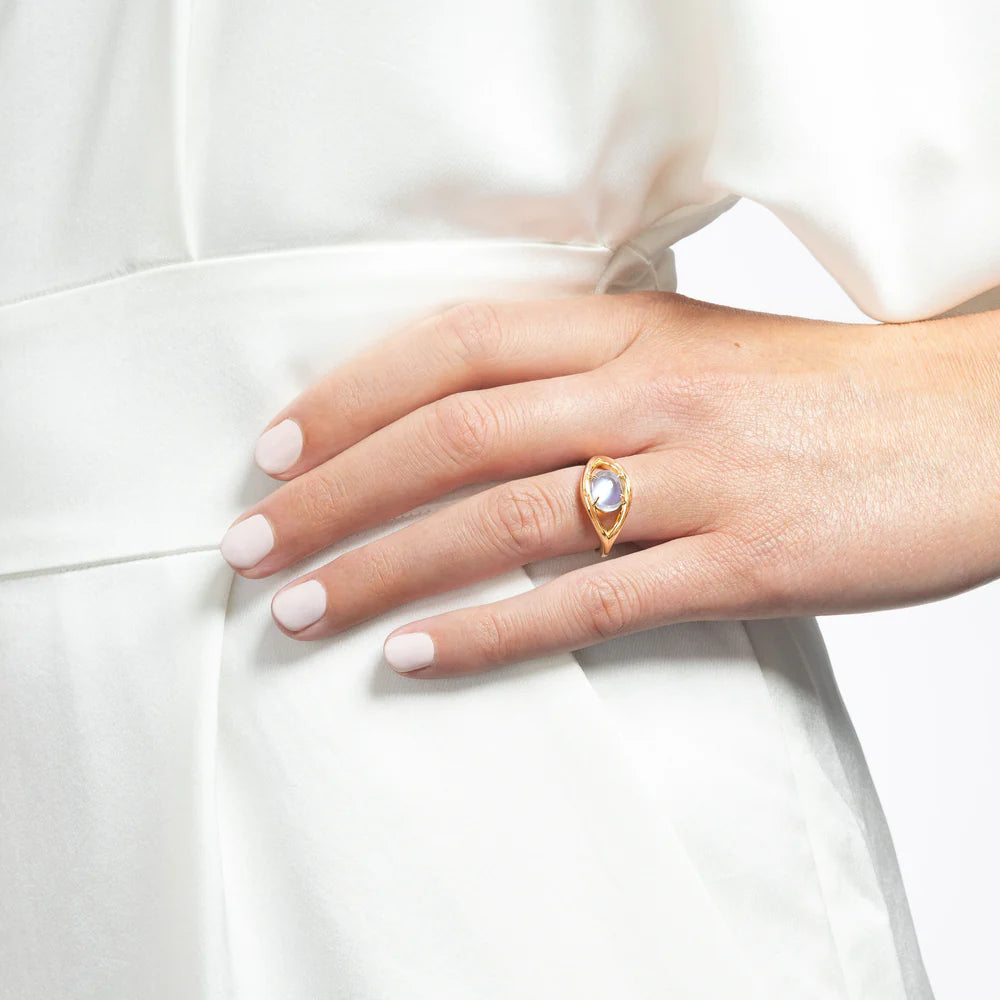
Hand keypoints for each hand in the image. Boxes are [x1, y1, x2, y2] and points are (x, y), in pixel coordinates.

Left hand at [218, 291, 999, 676]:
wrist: (980, 425)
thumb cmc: (834, 392)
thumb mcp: (704, 351)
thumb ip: (598, 370)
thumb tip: (490, 411)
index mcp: (634, 330)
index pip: (456, 343)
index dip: (353, 392)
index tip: (278, 447)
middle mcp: (648, 394)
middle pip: (451, 436)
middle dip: (334, 493)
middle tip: (247, 542)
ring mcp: (694, 479)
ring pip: (498, 524)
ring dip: (382, 569)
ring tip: (299, 609)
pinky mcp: (741, 562)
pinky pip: (588, 604)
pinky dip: (488, 634)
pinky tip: (414, 659)